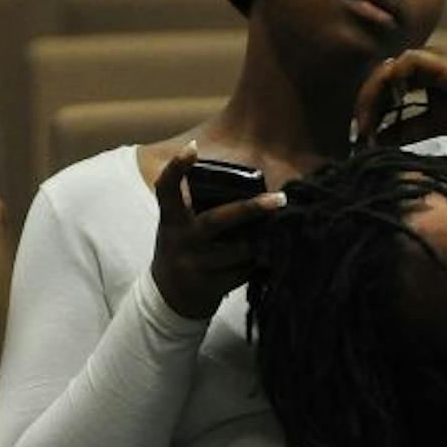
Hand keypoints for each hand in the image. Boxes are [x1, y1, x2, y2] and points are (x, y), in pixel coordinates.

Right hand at [148, 143, 284, 319]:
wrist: (169, 298)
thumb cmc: (184, 250)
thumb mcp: (180, 227)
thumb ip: (200, 207)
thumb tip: (252, 180)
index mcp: (171, 220)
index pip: (166, 190)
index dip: (177, 168)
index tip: (192, 147)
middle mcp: (179, 241)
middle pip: (217, 221)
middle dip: (251, 209)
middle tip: (280, 200)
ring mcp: (193, 266)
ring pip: (240, 250)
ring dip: (261, 242)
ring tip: (274, 235)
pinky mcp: (208, 288)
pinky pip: (244, 272)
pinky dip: (257, 264)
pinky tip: (262, 260)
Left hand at [351, 48, 446, 147]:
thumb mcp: (436, 124)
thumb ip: (409, 130)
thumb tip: (380, 142)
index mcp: (417, 78)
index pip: (383, 91)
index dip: (370, 113)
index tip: (364, 138)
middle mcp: (417, 65)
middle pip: (377, 81)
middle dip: (365, 108)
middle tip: (359, 134)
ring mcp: (426, 59)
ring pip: (384, 71)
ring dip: (372, 99)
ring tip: (368, 125)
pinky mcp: (436, 59)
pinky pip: (403, 64)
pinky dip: (393, 83)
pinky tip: (392, 105)